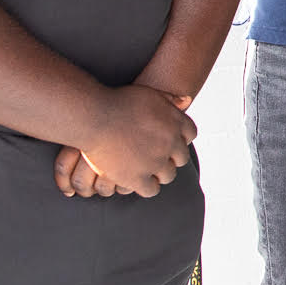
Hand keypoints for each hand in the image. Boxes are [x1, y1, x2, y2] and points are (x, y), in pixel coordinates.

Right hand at [70, 85, 197, 197]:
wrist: (95, 117)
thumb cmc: (119, 102)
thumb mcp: (150, 94)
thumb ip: (170, 98)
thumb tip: (188, 100)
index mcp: (176, 122)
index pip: (190, 134)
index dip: (179, 138)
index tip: (168, 140)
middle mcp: (171, 143)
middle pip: (181, 157)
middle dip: (171, 157)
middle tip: (156, 157)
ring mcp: (155, 162)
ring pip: (168, 175)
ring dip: (159, 173)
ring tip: (147, 170)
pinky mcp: (137, 178)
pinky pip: (151, 190)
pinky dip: (147, 187)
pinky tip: (137, 181)